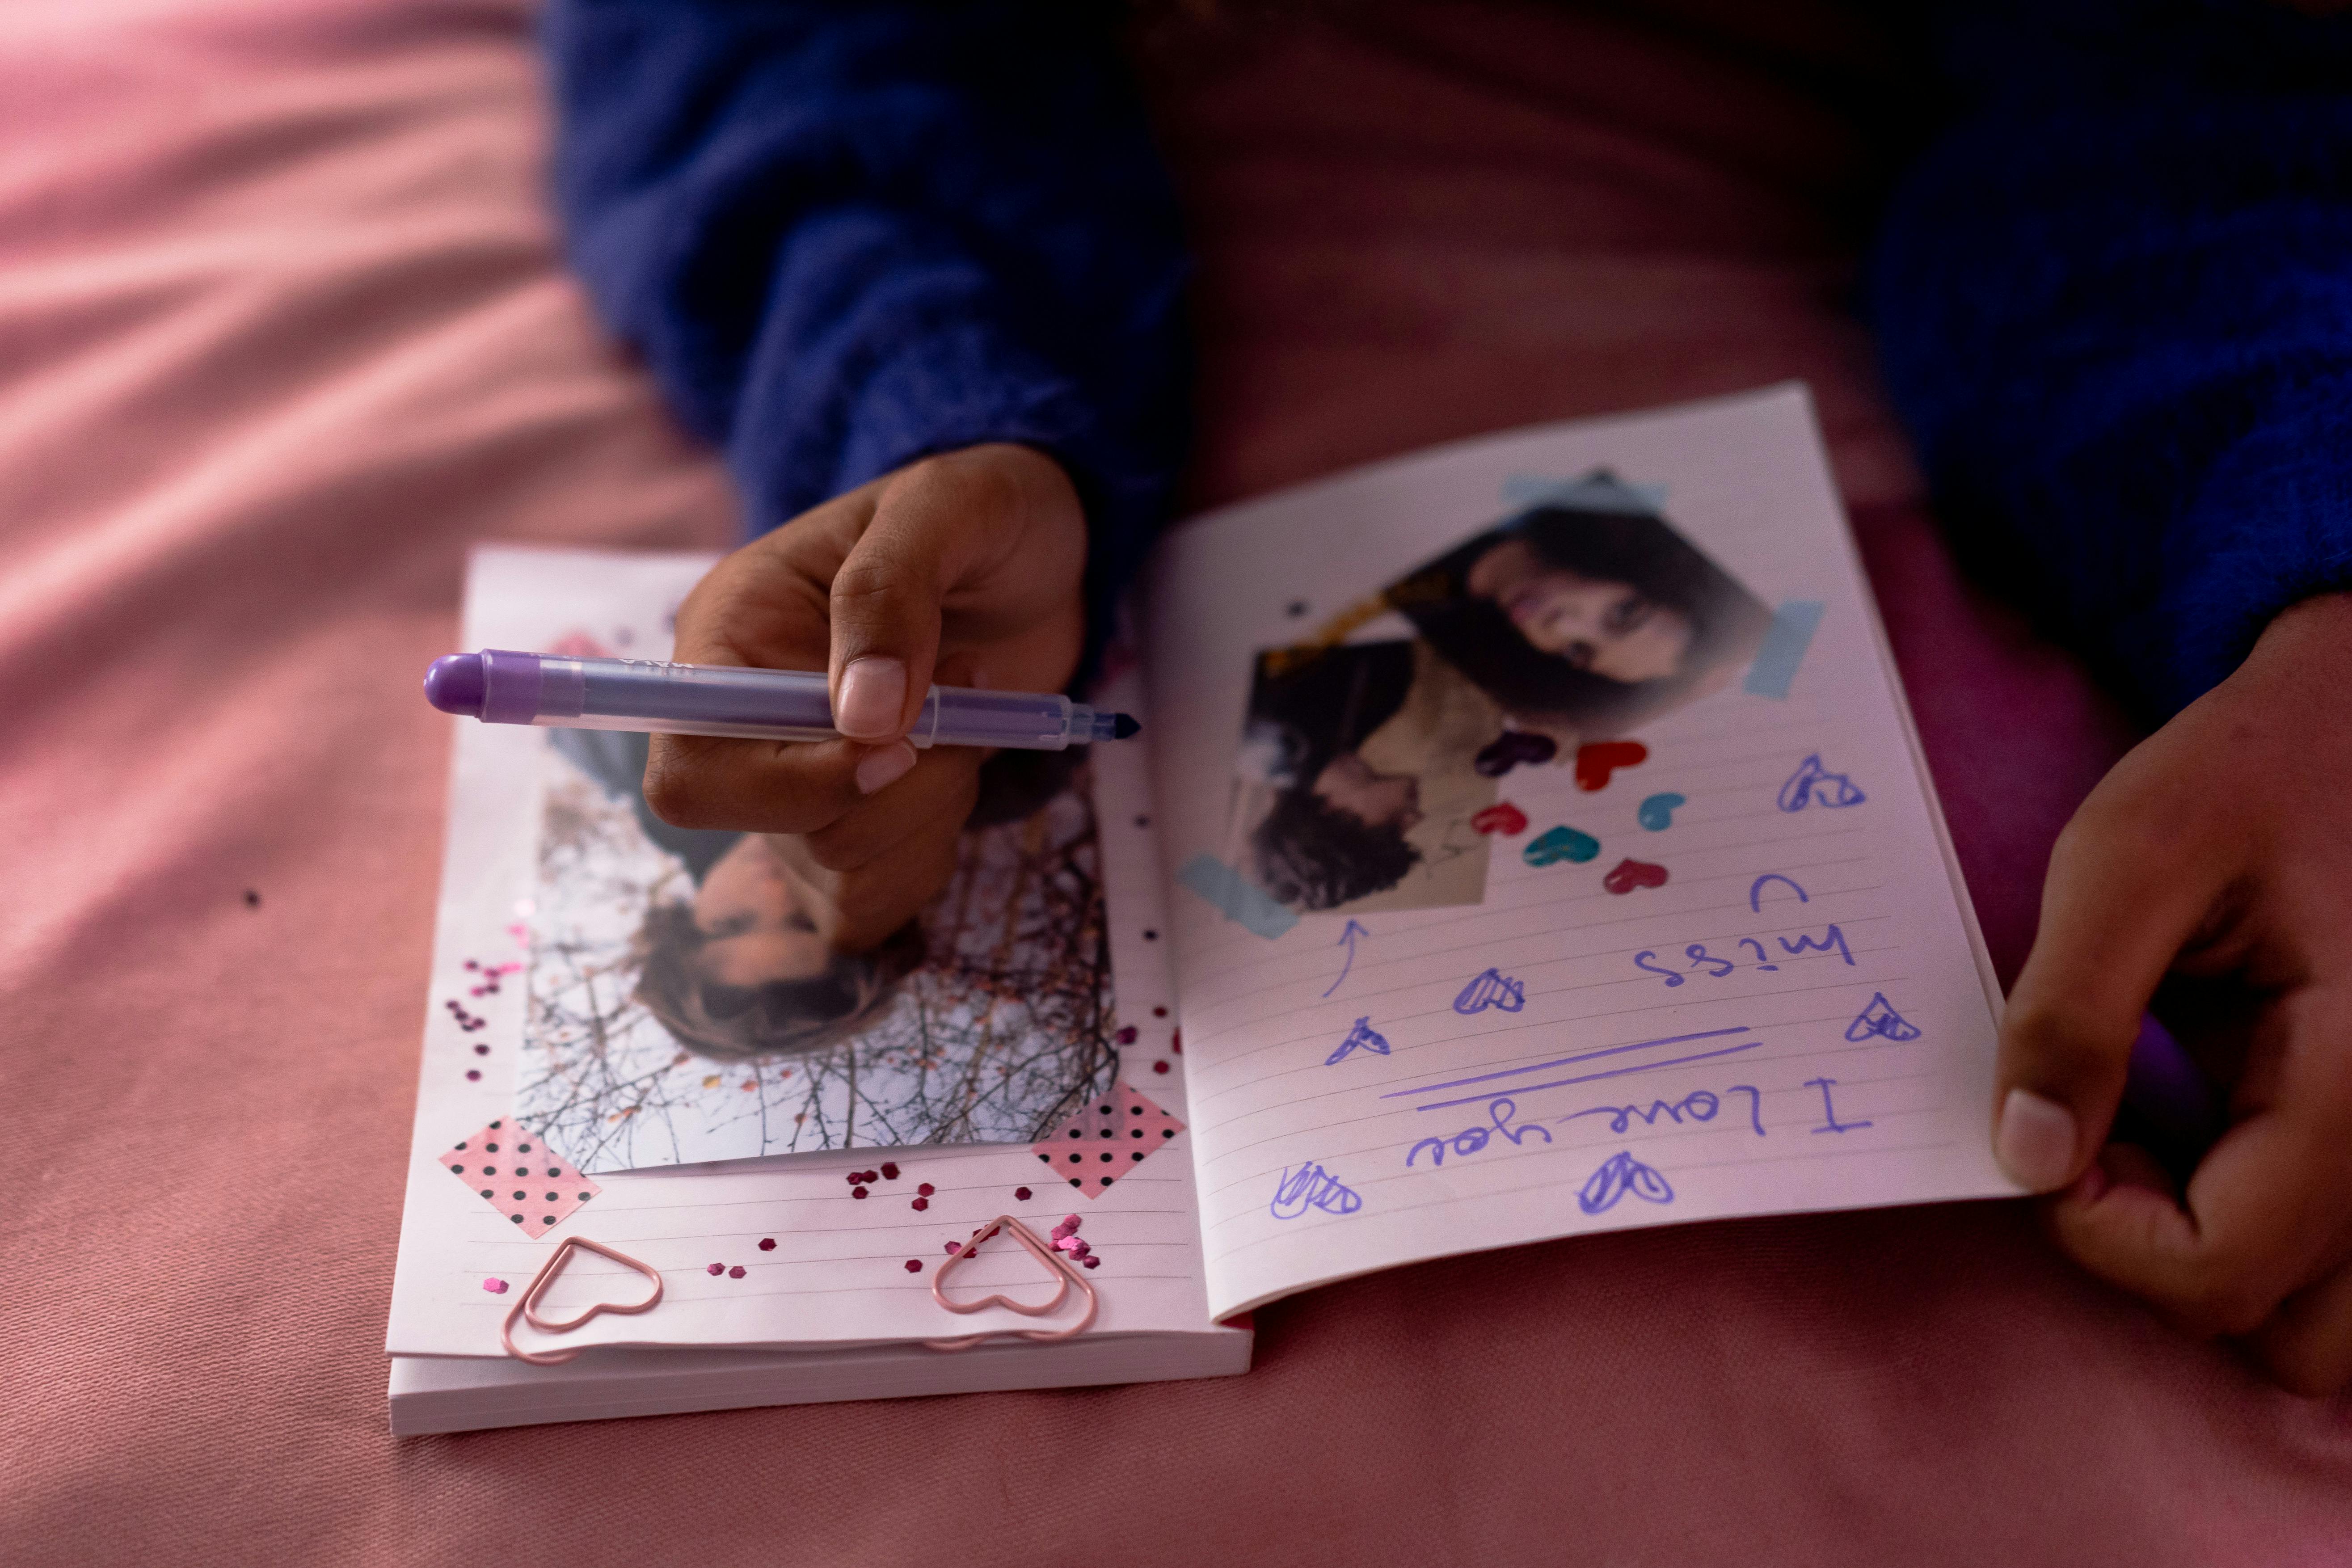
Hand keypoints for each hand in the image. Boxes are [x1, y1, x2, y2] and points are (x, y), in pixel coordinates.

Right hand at [644, 444, 1085, 949]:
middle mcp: (745, 728)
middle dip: (902, 792)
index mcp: (729, 639)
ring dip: (934, 810)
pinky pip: (869, 905)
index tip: (904, 742)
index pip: (695, 771)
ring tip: (971, 719)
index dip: (793, 786)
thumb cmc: (980, 513)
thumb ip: (888, 593)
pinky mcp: (855, 831)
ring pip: (839, 875)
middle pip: (780, 835)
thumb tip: (861, 717)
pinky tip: (961, 778)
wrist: (1038, 550)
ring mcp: (798, 789)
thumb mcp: (943, 508)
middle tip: (971, 701)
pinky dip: (931, 857)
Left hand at [1994, 592, 2351, 1392]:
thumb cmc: (2255, 769)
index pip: (2221, 1269)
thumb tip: (2026, 1155)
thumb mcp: (2130, 856)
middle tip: (2113, 1149)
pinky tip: (2216, 1135)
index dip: (2102, 1232)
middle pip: (2291, 1332)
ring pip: (2330, 1318)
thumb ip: (2072, 1011)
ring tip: (2167, 1149)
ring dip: (2232, 1267)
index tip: (2055, 1134)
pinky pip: (2346, 1253)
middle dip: (2172, 1267)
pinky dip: (2278, 1235)